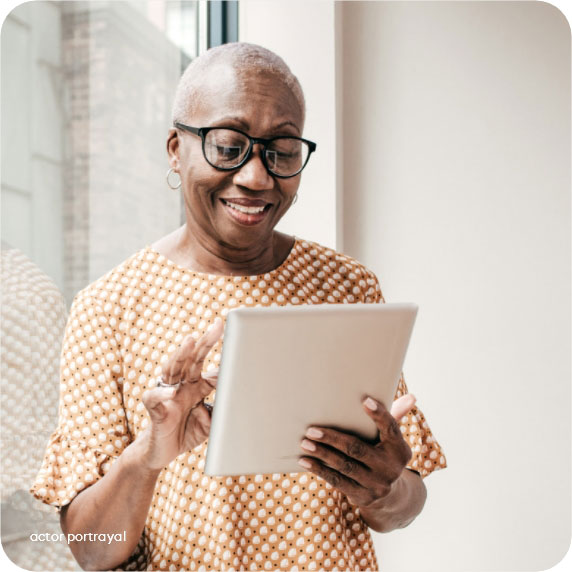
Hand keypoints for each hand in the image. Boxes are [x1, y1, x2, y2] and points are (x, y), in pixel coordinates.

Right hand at [139, 320, 222, 469]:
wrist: (161, 453)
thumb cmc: (186, 432)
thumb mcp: (211, 423)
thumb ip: (222, 412)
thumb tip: (237, 402)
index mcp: (196, 386)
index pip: (210, 368)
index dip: (224, 358)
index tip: (238, 341)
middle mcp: (182, 385)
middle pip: (193, 359)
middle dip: (205, 342)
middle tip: (217, 325)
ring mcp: (167, 394)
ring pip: (173, 369)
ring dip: (181, 354)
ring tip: (190, 340)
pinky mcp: (155, 409)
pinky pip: (154, 397)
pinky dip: (161, 394)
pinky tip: (171, 392)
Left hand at [298, 394, 415, 508]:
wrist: (392, 497)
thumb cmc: (385, 455)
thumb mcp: (393, 439)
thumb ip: (396, 417)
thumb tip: (411, 396)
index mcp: (400, 449)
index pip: (391, 428)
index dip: (379, 414)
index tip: (365, 400)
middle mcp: (390, 468)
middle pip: (358, 449)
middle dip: (333, 438)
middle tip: (312, 429)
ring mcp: (376, 484)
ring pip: (344, 466)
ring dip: (322, 454)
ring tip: (305, 442)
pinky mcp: (363, 497)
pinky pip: (338, 481)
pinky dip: (320, 470)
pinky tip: (305, 460)